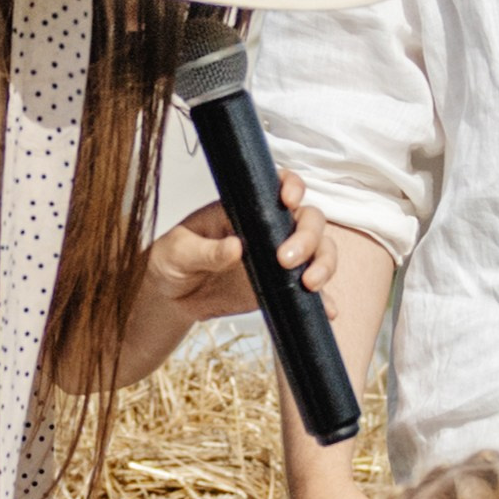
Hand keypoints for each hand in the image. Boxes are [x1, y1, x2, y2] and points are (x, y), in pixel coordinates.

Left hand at [114, 179, 336, 383]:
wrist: (171, 298)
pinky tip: (328, 312)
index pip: (277, 186)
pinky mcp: (282, 287)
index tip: (289, 200)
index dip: (292, 186)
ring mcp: (279, 257)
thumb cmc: (171, 262)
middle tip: (284, 260)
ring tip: (308, 285)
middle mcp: (269, 228)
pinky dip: (325, 300)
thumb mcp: (176, 252)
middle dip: (307, 236)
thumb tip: (235, 247)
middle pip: (309, 219)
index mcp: (244, 209)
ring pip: (320, 250)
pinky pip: (312, 292)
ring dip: (323, 264)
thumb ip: (204, 250)